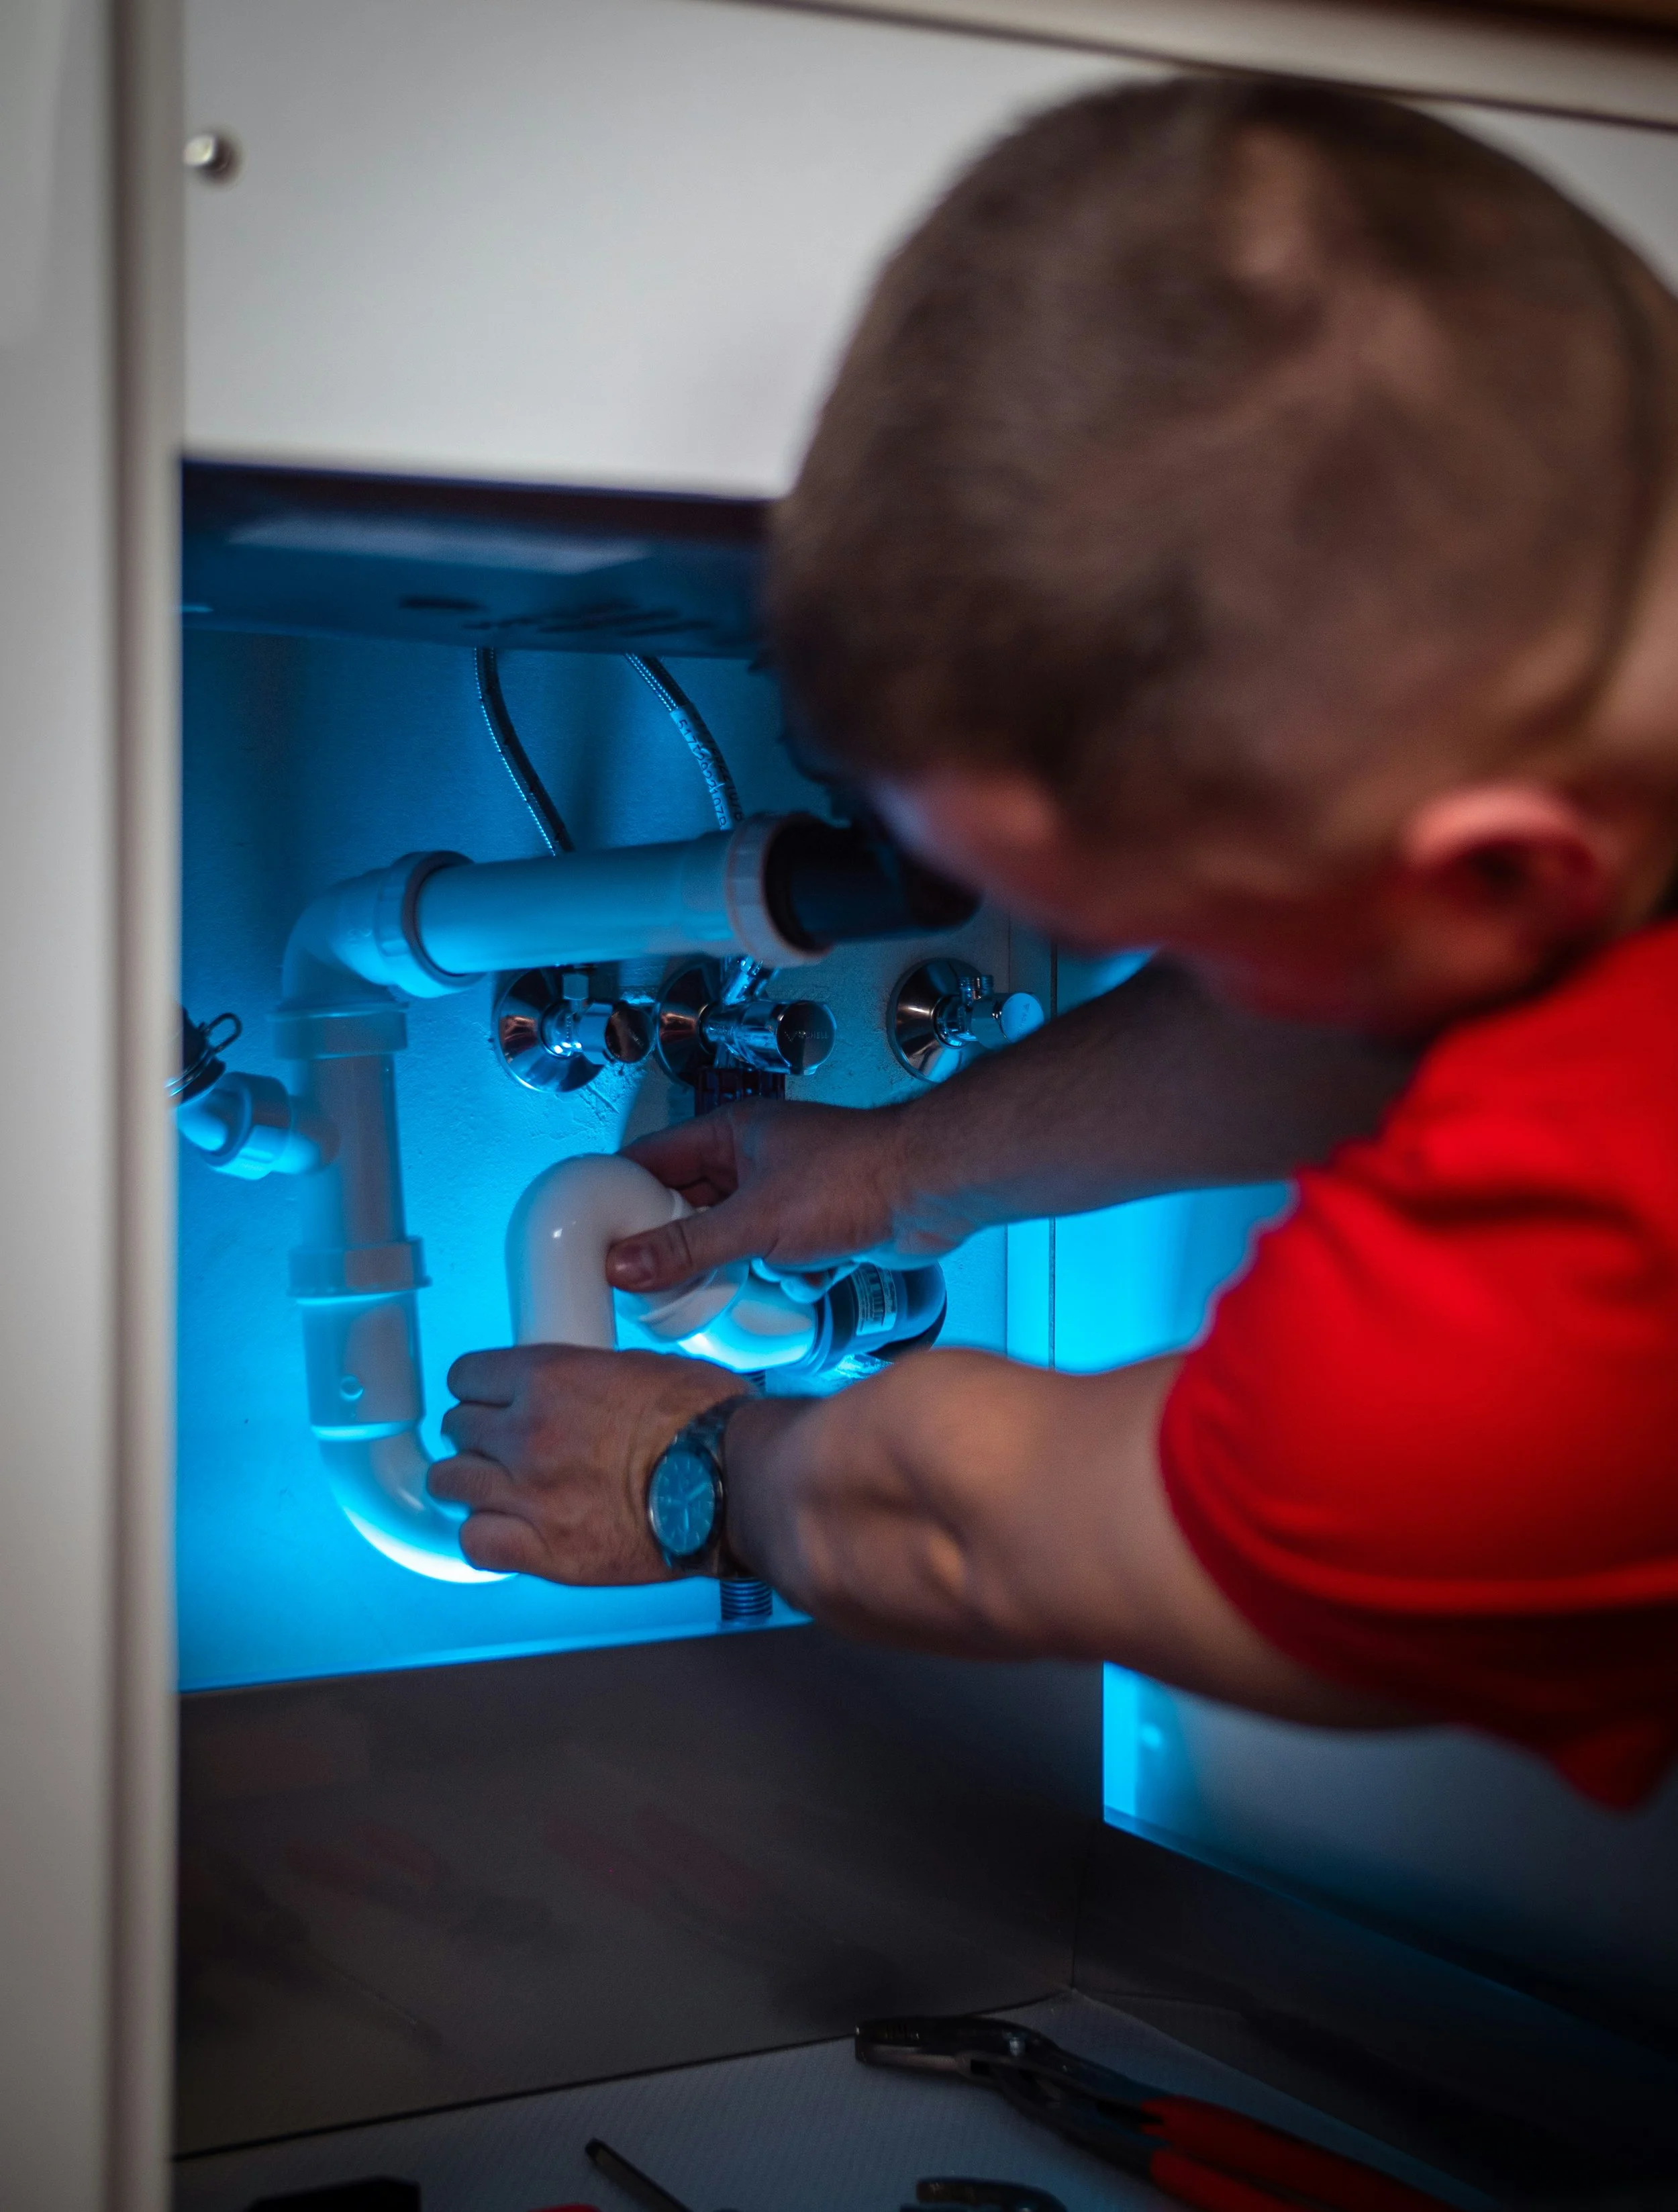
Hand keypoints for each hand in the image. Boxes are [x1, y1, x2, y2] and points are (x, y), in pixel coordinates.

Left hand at [433, 1345, 743, 1580]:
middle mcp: (525, 1433)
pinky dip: (485, 1536)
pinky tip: (507, 1530)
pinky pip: (475, 1543)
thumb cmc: (705, 1422)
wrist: (734, 1482)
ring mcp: (528, 1495)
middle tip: (504, 1444)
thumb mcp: (640, 1366)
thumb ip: (586, 1378)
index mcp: (548, 1377)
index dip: (478, 1387)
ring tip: (498, 1488)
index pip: (467, 1375)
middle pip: (457, 1429)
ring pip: (451, 1483)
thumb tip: (574, 1388)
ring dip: (472, 1482)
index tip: (490, 1398)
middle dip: (478, 1434)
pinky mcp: (545, 1551)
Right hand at [607, 1098, 965, 1296]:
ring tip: (731, 1285)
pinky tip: (799, 1280)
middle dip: (678, 1246)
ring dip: (735, 1266)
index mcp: (727, 1135)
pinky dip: (782, 1274)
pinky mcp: (814, 1224)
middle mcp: (751, 1158)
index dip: (620, 1197)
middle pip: (688, 1206)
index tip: (596, 1238)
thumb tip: (623, 1266)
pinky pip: (774, 1256)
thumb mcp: (754, 1222)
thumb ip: (687, 1248)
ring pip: (731, 1238)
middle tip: (650, 1284)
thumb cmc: (852, 1179)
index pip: (650, 1160)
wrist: (931, 1190)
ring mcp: (783, 1192)